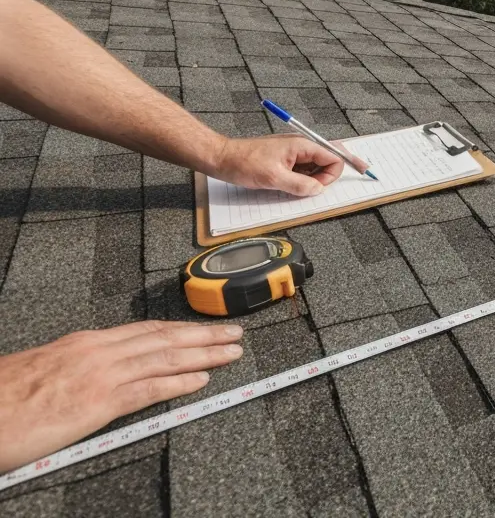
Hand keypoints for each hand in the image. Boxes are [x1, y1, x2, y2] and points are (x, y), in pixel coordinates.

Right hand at [0, 321, 244, 472]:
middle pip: (164, 338)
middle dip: (204, 334)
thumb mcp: (45, 369)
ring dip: (205, 354)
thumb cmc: (5, 397)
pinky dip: (179, 383)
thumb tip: (94, 372)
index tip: (204, 328)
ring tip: (232, 352)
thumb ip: (76, 366)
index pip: (144, 331)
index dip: (180, 329)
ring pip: (165, 358)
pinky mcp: (97, 403)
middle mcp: (97, 352)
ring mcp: (100, 376)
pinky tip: (202, 381)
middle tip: (235, 333)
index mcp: (84, 343)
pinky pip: (147, 389)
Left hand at [209, 134, 366, 195]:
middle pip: (329, 159)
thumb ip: (300, 185)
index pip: (333, 157)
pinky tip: (292, 186)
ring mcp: (293, 152)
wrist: (222, 158)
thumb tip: (318, 190)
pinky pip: (303, 168)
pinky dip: (303, 179)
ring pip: (315, 166)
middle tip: (317, 189)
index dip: (332, 175)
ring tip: (296, 188)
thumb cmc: (244, 163)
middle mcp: (301, 146)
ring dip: (313, 179)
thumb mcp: (274, 178)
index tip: (320, 188)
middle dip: (330, 174)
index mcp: (302, 145)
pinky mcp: (285, 159)